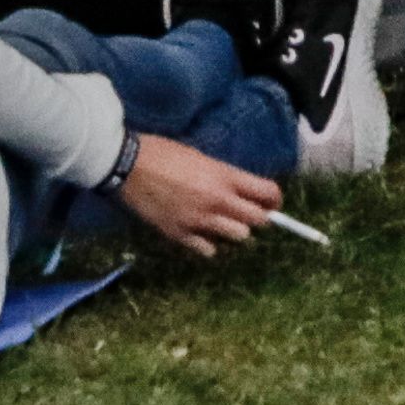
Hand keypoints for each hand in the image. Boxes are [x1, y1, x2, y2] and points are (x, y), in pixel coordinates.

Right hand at [117, 132, 282, 254]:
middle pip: (258, 219)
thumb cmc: (165, 154)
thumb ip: (225, 177)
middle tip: (251, 214)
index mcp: (226, 176)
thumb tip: (242, 191)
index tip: (273, 203)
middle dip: (260, 217)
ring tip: (225, 223)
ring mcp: (199, 220)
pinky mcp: (179, 234)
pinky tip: (202, 235)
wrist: (129, 166)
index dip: (274, 200)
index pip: (268, 193)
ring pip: (239, 236)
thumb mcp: (204, 159)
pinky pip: (208, 250)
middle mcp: (218, 200)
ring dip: (235, 231)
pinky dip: (209, 245)